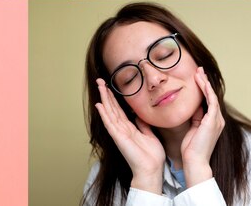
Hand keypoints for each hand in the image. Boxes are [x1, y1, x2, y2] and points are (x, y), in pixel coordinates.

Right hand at [95, 78, 164, 193]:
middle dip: (106, 94)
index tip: (109, 87)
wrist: (151, 170)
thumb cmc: (152, 156)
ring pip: (109, 112)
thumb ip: (143, 125)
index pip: (118, 110)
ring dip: (104, 98)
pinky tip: (99, 105)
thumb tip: (139, 115)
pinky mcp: (118, 138)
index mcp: (128, 128)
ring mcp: (118, 133)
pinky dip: (104, 114)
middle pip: (111, 108)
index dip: (113, 98)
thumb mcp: (149, 135)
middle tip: (100, 81)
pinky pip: (110, 123)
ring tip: (99, 86)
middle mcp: (121, 129)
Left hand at [181, 67, 224, 186]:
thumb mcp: (192, 128)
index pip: (208, 100)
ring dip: (205, 82)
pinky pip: (211, 101)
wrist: (194, 160)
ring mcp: (216, 120)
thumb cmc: (190, 148)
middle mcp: (217, 119)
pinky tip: (201, 81)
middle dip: (205, 81)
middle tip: (199, 69)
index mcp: (212, 122)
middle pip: (211, 95)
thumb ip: (194, 117)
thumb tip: (192, 106)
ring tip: (199, 72)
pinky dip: (206, 90)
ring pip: (211, 96)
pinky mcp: (213, 120)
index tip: (196, 77)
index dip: (203, 88)